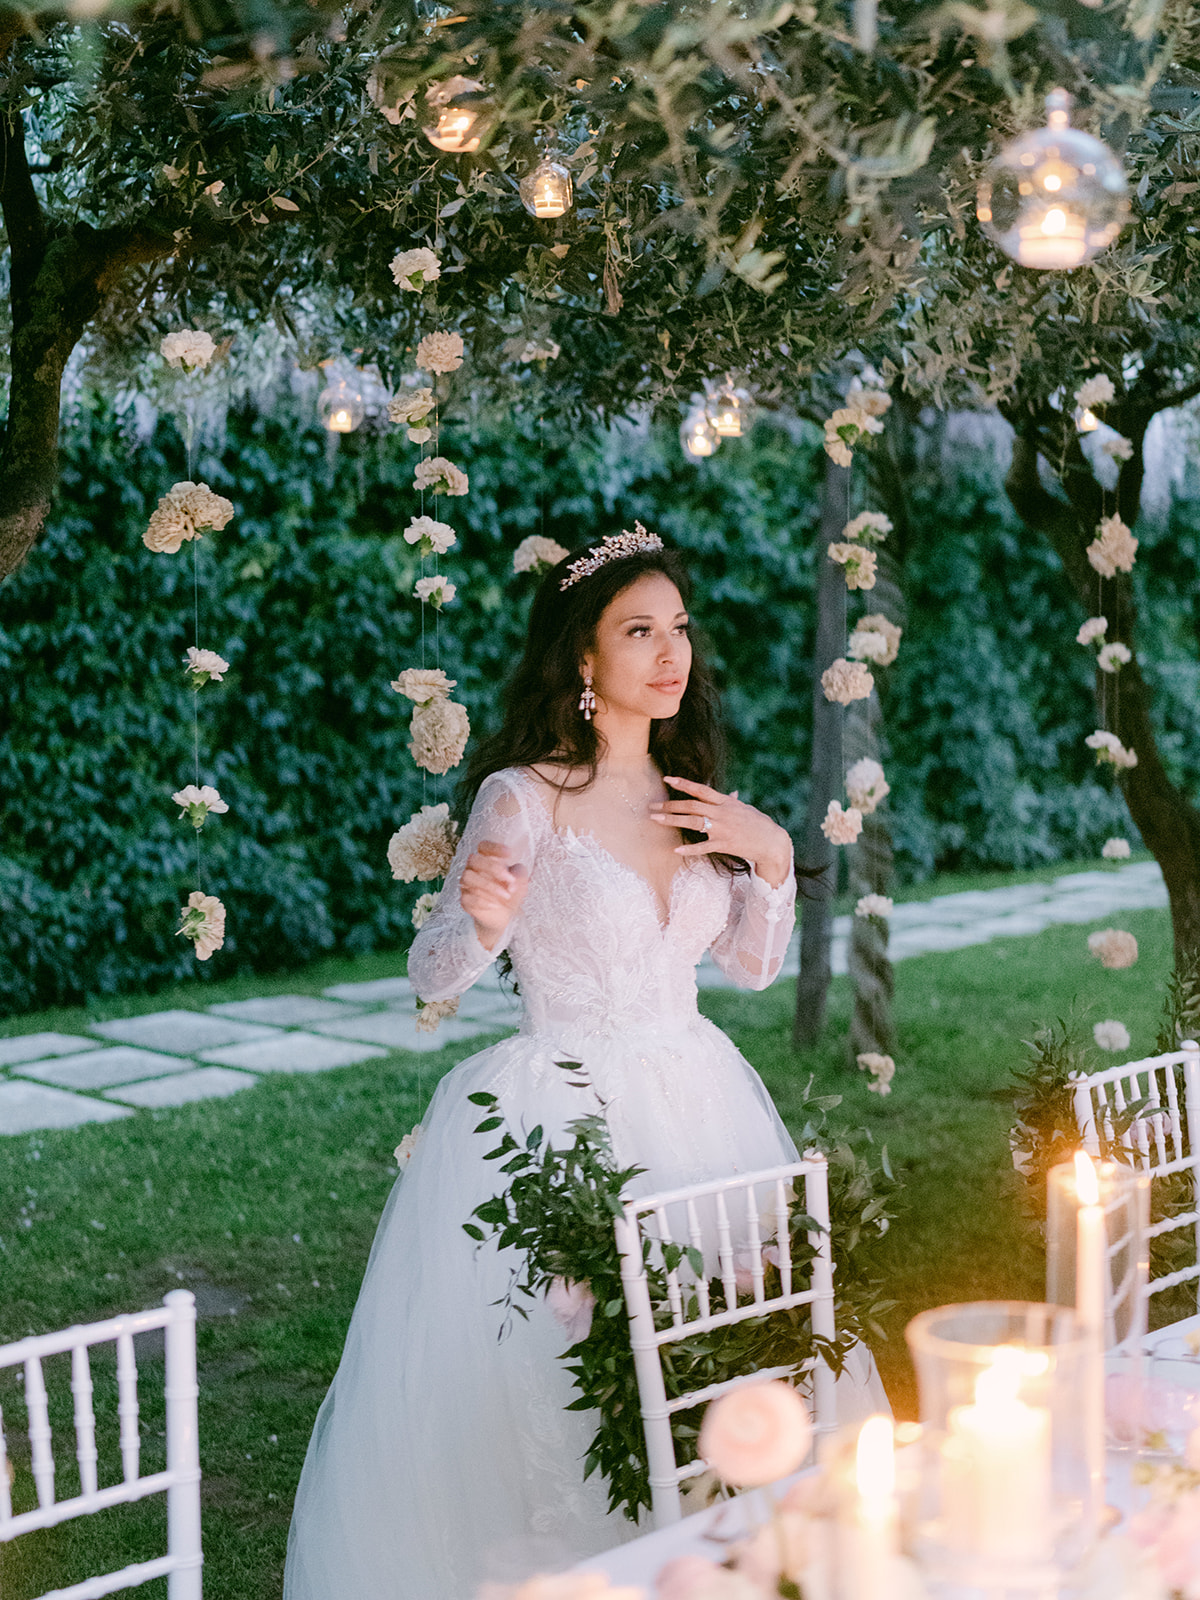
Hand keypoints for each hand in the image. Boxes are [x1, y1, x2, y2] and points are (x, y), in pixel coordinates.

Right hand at [459, 840, 529, 950]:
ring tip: (506, 895)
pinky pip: (467, 898)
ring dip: (489, 886)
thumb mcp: (521, 880)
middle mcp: (474, 869)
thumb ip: (520, 874)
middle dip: (492, 867)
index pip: (483, 846)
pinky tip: (496, 905)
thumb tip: (511, 883)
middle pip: (474, 859)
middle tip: (509, 879)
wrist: (504, 915)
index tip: (510, 854)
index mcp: (487, 859)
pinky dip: (482, 901)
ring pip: (468, 877)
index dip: (494, 847)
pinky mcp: (465, 900)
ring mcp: (467, 884)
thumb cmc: (511, 891)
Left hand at [650, 777, 792, 887]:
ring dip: (672, 820)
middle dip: (670, 805)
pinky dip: (689, 849)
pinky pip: (703, 847)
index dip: (683, 783)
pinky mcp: (725, 844)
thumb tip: (731, 793)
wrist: (772, 842)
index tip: (667, 779)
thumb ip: (733, 802)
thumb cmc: (759, 824)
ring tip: (656, 819)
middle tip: (653, 806)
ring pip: (693, 822)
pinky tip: (676, 850)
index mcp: (726, 802)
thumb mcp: (745, 809)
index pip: (701, 789)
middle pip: (692, 805)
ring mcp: (723, 828)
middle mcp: (722, 813)